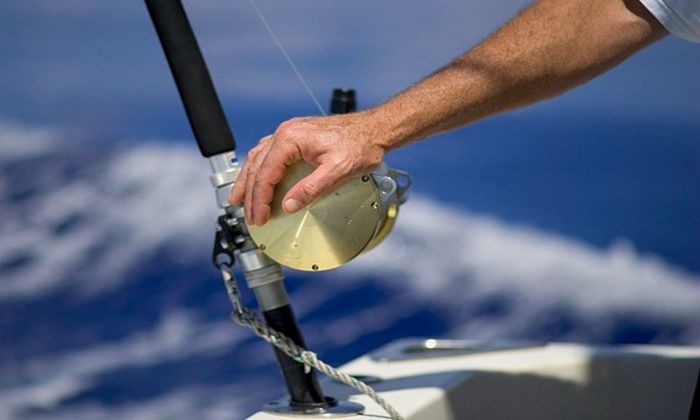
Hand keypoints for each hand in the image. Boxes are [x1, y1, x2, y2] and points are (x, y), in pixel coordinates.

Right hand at [228, 111, 387, 225]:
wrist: (375, 129)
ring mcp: (289, 132)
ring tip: (240, 200)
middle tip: (249, 216)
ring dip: (248, 180)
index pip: (265, 174)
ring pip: (258, 158)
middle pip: (257, 166)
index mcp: (290, 138)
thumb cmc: (360, 145)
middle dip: (250, 194)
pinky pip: (268, 153)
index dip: (260, 199)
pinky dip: (259, 169)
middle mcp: (285, 132)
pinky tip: (257, 178)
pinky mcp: (296, 136)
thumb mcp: (337, 171)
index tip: (259, 218)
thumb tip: (288, 205)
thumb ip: (310, 189)